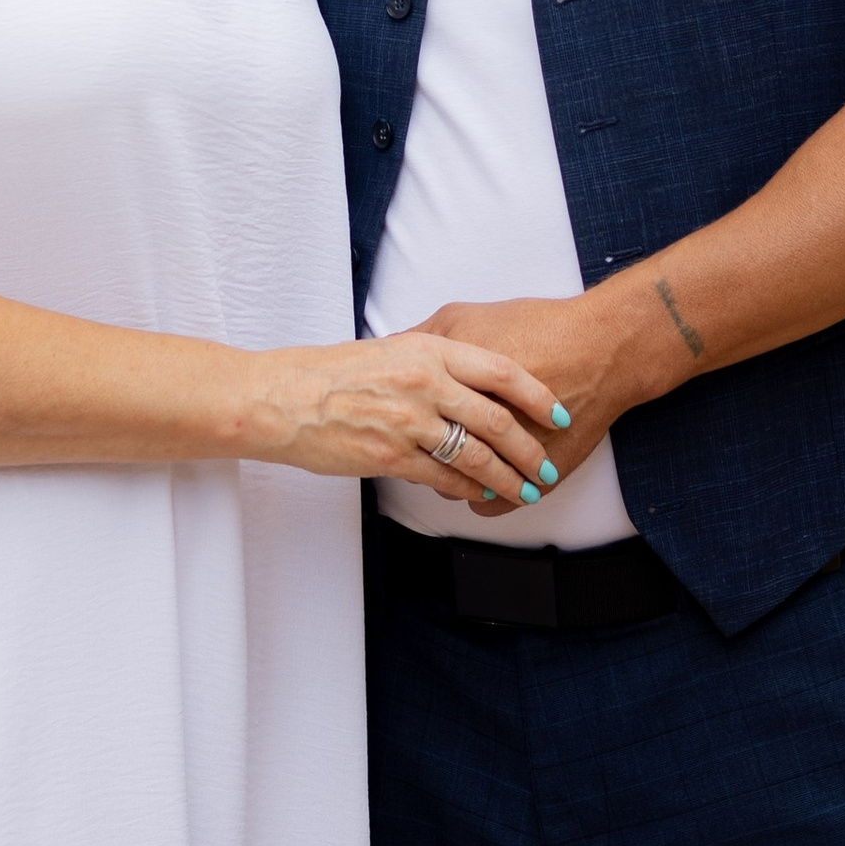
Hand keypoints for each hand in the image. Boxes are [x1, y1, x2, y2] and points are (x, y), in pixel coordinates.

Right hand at [245, 329, 568, 512]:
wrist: (286, 397)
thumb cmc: (335, 372)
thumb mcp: (392, 350)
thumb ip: (433, 360)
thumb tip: (471, 374)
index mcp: (429, 350)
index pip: (500, 371)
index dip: (537, 394)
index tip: (558, 411)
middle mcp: (425, 383)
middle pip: (496, 419)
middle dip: (529, 447)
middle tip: (547, 463)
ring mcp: (409, 422)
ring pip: (474, 455)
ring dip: (506, 477)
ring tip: (526, 489)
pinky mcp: (391, 456)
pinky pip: (441, 478)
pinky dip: (467, 490)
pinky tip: (480, 496)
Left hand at [383, 296, 652, 511]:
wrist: (603, 347)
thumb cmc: (537, 325)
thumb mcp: (469, 317)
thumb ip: (425, 337)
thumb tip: (390, 351)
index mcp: (459, 385)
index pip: (411, 420)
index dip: (399, 423)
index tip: (396, 423)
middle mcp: (481, 423)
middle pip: (432, 456)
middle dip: (417, 456)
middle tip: (415, 449)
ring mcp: (510, 456)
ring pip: (462, 486)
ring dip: (451, 483)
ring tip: (449, 472)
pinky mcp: (539, 475)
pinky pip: (498, 504)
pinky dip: (485, 501)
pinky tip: (479, 491)